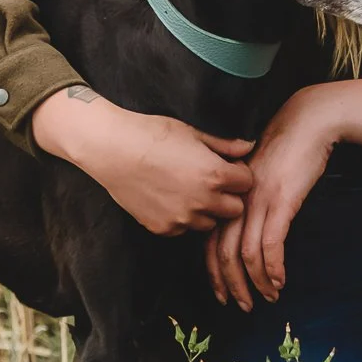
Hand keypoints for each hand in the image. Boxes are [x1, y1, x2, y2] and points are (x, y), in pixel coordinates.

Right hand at [31, 85, 252, 235]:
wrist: (112, 149)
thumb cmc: (152, 134)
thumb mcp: (192, 132)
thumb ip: (225, 145)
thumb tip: (249, 147)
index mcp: (215, 175)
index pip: (247, 183)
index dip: (239, 173)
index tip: (226, 167)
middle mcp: (203, 201)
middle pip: (235, 209)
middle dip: (228, 196)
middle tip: (211, 181)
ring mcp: (183, 219)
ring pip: (210, 223)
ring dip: (206, 210)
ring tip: (187, 190)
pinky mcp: (163, 229)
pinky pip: (184, 229)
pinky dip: (182, 218)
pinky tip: (168, 198)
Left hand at [205, 80, 361, 309]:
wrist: (306, 124)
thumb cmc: (283, 150)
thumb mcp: (256, 177)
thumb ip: (245, 202)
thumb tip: (245, 232)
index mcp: (228, 196)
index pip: (211, 242)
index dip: (214, 273)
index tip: (222, 293)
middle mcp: (238, 201)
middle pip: (223, 253)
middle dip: (232, 286)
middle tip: (243, 306)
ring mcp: (258, 202)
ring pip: (246, 254)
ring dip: (255, 282)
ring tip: (267, 297)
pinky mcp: (281, 202)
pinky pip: (271, 243)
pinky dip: (273, 267)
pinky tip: (279, 280)